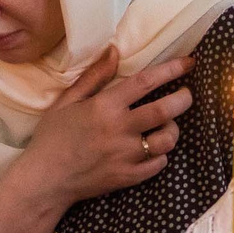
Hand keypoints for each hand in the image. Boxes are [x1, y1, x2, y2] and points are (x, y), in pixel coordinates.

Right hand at [16, 46, 191, 209]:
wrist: (45, 180)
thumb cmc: (53, 137)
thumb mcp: (67, 101)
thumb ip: (95, 76)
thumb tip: (115, 51)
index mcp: (105, 106)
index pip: (146, 82)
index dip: (172, 69)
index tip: (188, 63)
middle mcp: (120, 129)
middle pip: (166, 110)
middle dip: (184, 98)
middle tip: (186, 94)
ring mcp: (126, 156)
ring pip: (167, 139)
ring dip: (173, 129)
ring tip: (168, 124)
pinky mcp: (128, 177)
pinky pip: (159, 164)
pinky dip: (161, 155)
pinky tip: (154, 149)